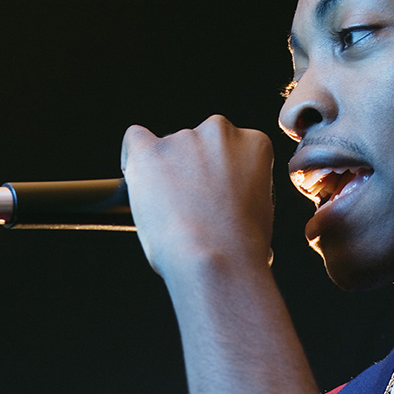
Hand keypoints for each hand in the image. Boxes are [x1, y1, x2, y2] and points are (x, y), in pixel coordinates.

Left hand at [120, 116, 273, 283]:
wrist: (217, 261)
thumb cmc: (241, 248)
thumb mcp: (260, 211)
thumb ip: (242, 191)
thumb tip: (224, 203)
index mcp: (253, 144)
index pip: (234, 148)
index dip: (223, 175)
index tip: (217, 197)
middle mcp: (219, 132)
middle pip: (200, 144)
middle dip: (195, 171)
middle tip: (193, 208)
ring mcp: (183, 139)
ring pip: (169, 149)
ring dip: (167, 173)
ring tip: (171, 214)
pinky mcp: (150, 151)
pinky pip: (135, 140)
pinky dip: (133, 159)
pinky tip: (139, 181)